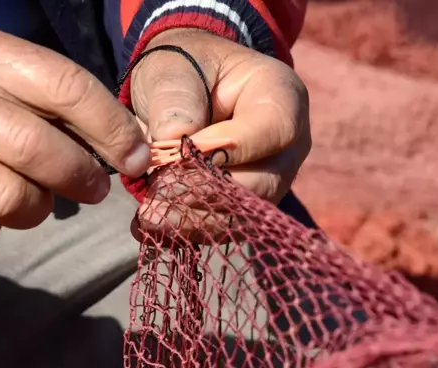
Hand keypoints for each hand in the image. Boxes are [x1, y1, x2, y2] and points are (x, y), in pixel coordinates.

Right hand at [0, 21, 150, 253]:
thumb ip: (51, 96)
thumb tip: (124, 142)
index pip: (65, 87)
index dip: (113, 128)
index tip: (136, 156)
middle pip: (40, 151)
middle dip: (82, 177)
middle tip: (93, 187)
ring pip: (11, 200)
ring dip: (36, 207)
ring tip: (30, 194)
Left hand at [129, 29, 310, 238]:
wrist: (189, 89)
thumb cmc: (184, 70)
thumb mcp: (172, 69)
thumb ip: (174, 97)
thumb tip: (174, 138)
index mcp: (281, 97)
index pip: (273, 131)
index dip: (228, 150)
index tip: (177, 157)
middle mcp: (288, 145)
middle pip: (263, 183)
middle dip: (207, 195)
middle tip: (156, 198)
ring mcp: (273, 178)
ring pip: (245, 214)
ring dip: (195, 220)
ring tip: (149, 217)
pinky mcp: (249, 204)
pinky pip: (228, 225)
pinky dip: (191, 229)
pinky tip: (156, 226)